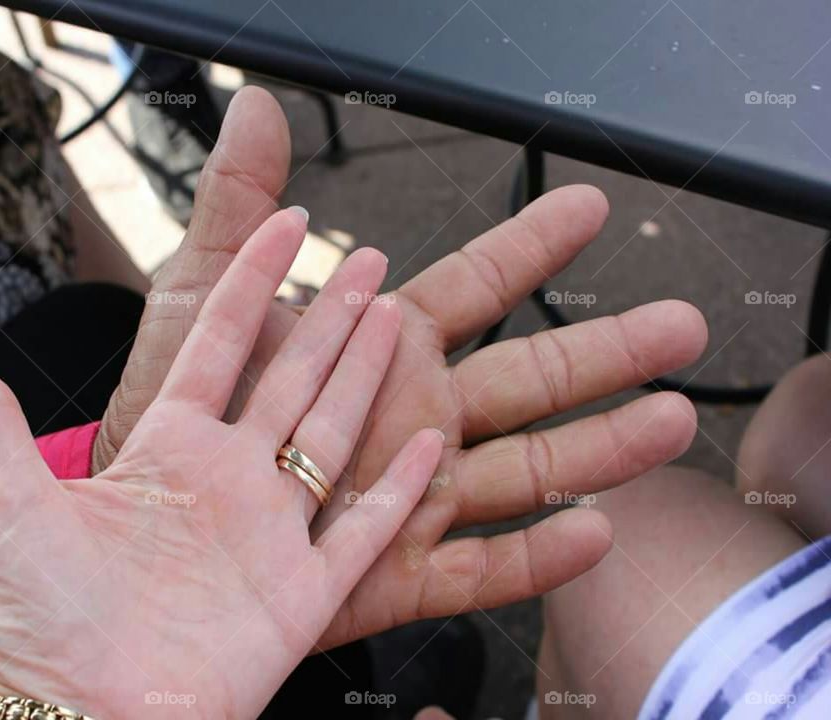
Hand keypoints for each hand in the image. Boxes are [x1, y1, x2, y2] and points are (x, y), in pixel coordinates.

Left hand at [0, 207, 443, 718]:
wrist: (86, 716)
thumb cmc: (45, 621)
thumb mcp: (15, 512)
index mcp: (169, 447)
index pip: (222, 342)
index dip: (254, 279)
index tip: (288, 220)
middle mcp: (228, 478)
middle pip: (292, 376)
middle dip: (331, 314)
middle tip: (368, 260)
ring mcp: (270, 531)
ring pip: (331, 433)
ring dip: (365, 375)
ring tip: (393, 317)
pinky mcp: (301, 589)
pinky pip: (361, 530)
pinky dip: (396, 491)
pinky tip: (427, 447)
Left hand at [94, 87, 707, 648]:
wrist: (151, 522)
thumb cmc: (175, 404)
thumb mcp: (205, 298)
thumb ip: (242, 210)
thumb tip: (258, 108)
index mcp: (379, 347)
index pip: (473, 286)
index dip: (530, 246)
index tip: (586, 206)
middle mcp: (414, 416)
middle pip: (528, 380)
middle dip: (606, 350)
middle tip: (682, 326)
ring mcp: (413, 495)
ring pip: (525, 472)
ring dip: (599, 449)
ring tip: (670, 420)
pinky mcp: (396, 571)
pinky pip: (478, 570)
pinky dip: (535, 558)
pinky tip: (593, 536)